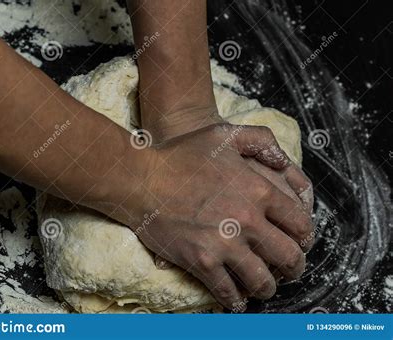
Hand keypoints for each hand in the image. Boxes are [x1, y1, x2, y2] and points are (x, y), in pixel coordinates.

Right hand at [110, 124, 313, 309]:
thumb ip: (259, 140)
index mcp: (259, 190)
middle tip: (290, 270)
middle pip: (289, 257)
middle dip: (295, 268)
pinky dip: (236, 301)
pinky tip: (237, 301)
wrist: (141, 179)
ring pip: (262, 281)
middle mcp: (248, 220)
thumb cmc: (180, 155)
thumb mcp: (223, 134)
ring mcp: (225, 243)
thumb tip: (283, 161)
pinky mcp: (202, 261)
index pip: (300, 224)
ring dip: (267, 288)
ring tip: (264, 287)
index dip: (305, 238)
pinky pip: (228, 292)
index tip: (300, 243)